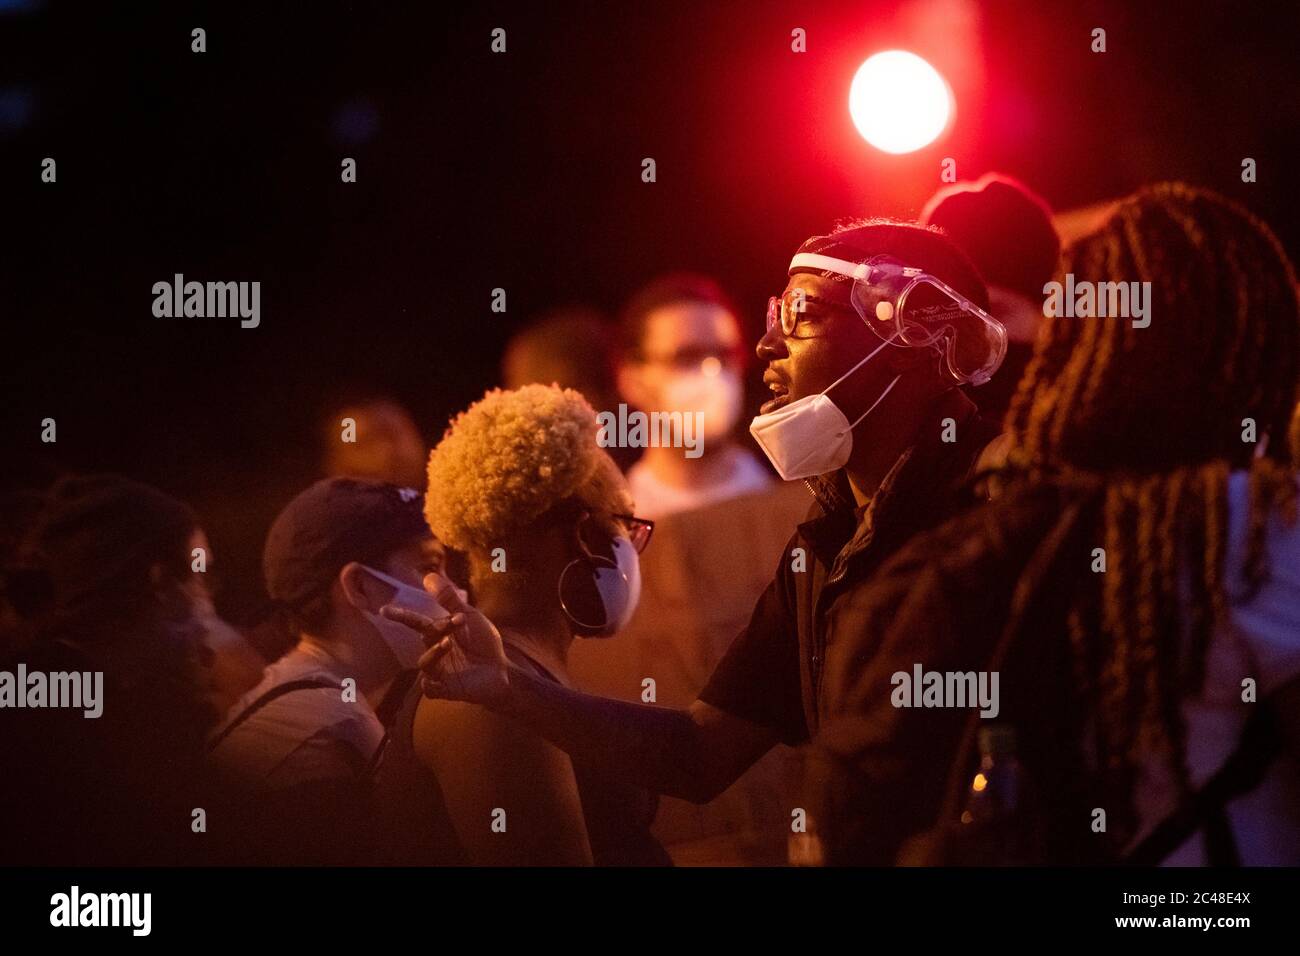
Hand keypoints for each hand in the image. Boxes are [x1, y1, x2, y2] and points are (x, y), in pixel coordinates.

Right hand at [379, 572, 511, 705]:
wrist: (501, 670)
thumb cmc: (482, 642)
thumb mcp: (469, 617)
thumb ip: (449, 599)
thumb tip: (428, 576)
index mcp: (438, 633)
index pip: (417, 622)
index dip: (401, 615)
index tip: (384, 610)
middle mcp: (434, 650)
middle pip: (425, 637)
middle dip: (437, 628)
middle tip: (456, 620)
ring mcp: (438, 671)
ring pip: (425, 663)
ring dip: (434, 652)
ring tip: (449, 643)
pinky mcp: (445, 690)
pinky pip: (429, 688)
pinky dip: (429, 684)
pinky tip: (432, 679)